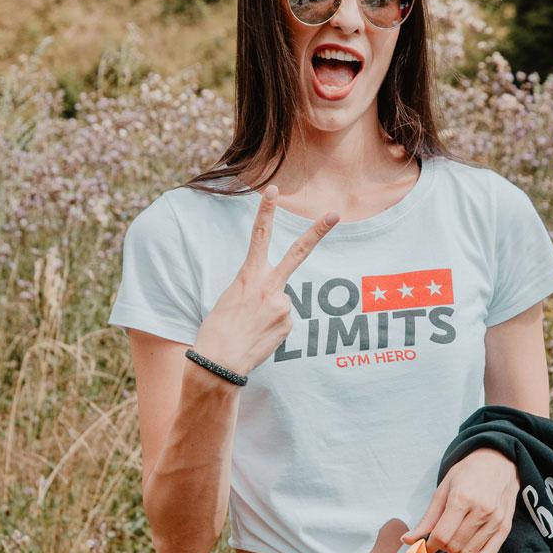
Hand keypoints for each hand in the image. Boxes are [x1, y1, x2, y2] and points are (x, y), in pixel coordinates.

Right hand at [194, 184, 338, 375]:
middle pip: (298, 252)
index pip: (259, 236)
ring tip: (251, 327)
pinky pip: (283, 320)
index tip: (274, 190)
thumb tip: (277, 298)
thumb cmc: (218, 330)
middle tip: (334, 214)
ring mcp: (283, 305)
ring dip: (269, 313)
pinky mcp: (289, 324)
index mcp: (249, 276)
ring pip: (282, 302)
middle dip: (317, 232)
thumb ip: (256, 289)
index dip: (267, 211)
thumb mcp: (231, 299)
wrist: (220, 362)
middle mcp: (270, 286)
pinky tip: (259, 336)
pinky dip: (272, 327)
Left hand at [400, 448, 520, 552]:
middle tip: (441, 540)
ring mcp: (495, 521)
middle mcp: (481, 511)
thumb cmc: (468, 473)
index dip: (429, 546)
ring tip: (453, 545)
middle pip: (454, 546)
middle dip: (443, 548)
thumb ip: (427, 518)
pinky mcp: (505, 528)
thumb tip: (407, 540)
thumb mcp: (443, 489)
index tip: (425, 545)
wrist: (498, 462)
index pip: (441, 536)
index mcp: (462, 498)